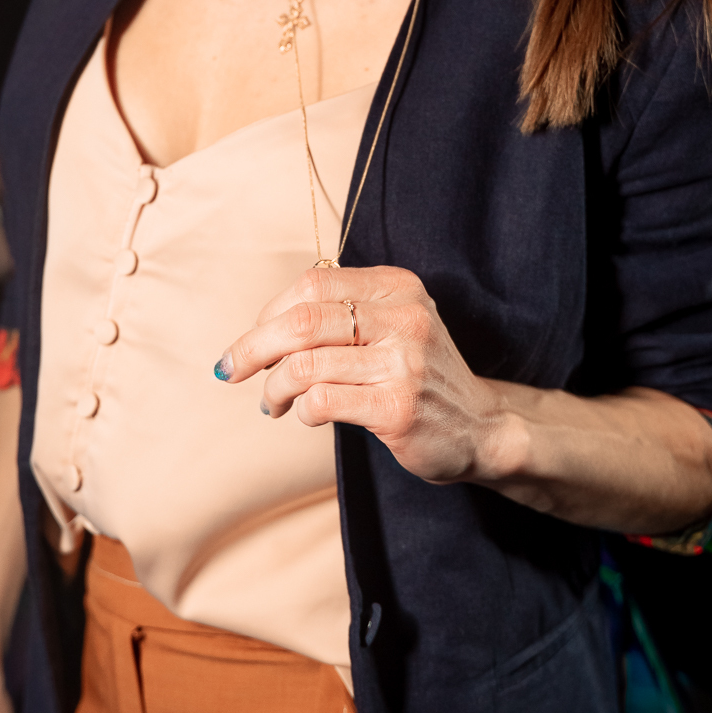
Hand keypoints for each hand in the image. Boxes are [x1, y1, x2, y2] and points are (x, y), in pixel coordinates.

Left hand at [216, 264, 507, 485]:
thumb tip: (261, 327)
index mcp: (397, 286)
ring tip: (272, 404)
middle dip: (253, 347)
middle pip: (301, 321)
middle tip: (230, 370)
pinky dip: (300, 411)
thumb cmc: (418, 376)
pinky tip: (306, 416)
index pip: (312, 284)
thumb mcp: (392, 326)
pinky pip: (322, 401)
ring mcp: (403, 362)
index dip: (269, 313)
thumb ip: (340, 314)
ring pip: (304, 365)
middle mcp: (404, 317)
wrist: (481, 427)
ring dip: (273, 388)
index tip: (250, 340)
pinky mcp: (397, 407)